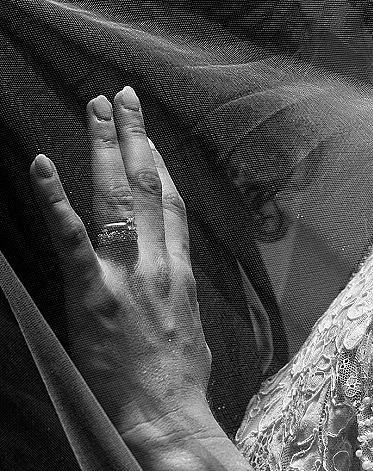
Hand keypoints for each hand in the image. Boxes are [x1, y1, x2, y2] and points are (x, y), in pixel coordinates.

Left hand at [30, 86, 247, 470]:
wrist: (168, 418)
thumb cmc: (179, 382)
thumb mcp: (190, 326)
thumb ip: (176, 291)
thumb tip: (170, 276)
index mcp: (180, 270)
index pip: (171, 202)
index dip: (159, 162)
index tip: (148, 134)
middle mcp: (157, 262)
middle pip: (147, 184)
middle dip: (133, 135)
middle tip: (121, 96)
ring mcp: (126, 275)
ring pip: (117, 196)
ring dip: (104, 147)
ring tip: (95, 108)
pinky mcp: (93, 294)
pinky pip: (73, 238)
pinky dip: (55, 199)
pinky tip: (40, 165)